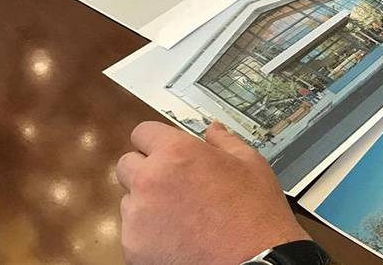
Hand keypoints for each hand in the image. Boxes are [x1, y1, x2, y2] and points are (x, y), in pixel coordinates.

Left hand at [116, 121, 309, 264]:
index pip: (143, 133)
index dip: (155, 141)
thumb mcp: (252, 166)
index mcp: (177, 154)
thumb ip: (226, 142)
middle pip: (127, 165)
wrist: (254, 263)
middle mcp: (150, 181)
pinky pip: (133, 234)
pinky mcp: (133, 249)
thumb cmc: (255, 216)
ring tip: (180, 218)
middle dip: (146, 171)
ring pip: (129, 201)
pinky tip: (177, 239)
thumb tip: (214, 130)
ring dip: (147, 205)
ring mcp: (138, 217)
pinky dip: (149, 236)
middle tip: (173, 185)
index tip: (164, 151)